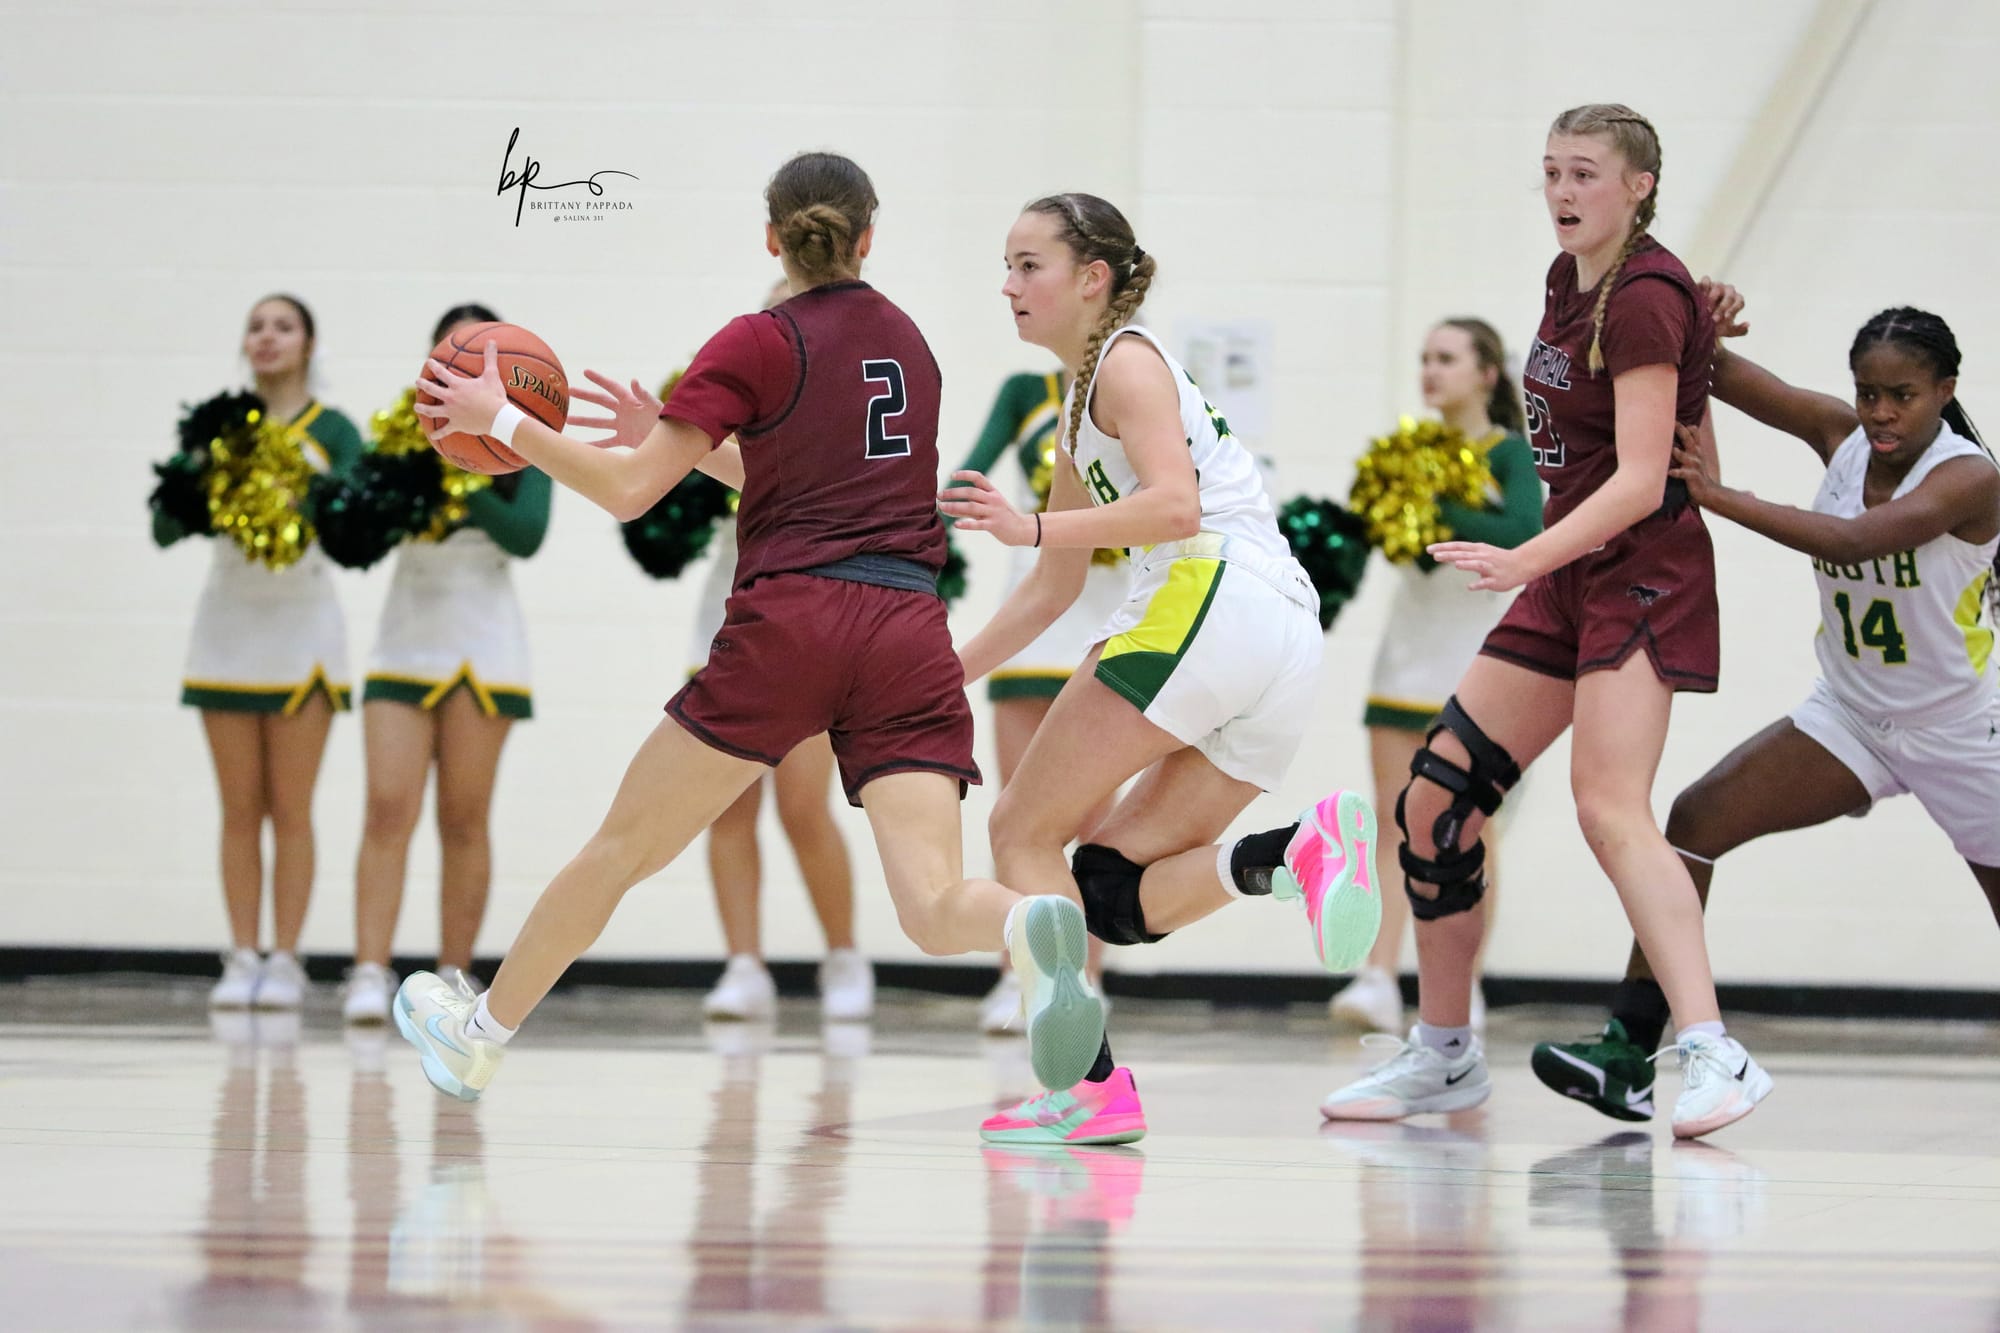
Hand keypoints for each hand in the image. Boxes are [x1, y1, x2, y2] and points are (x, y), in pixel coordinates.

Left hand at [412, 338, 505, 439]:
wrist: (497, 418)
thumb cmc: (494, 396)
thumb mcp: (492, 375)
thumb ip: (490, 358)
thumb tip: (492, 341)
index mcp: (457, 385)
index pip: (441, 373)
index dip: (433, 366)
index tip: (429, 362)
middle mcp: (450, 398)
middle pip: (431, 390)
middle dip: (423, 385)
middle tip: (418, 382)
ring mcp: (451, 413)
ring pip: (431, 411)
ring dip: (422, 408)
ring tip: (417, 407)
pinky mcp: (456, 425)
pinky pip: (444, 430)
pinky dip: (438, 434)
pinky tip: (432, 436)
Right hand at [570, 370, 665, 450]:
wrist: (673, 445)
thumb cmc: (667, 423)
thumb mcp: (656, 409)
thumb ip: (645, 395)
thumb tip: (633, 380)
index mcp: (632, 401)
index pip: (612, 387)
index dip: (599, 379)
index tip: (585, 372)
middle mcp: (625, 411)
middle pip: (601, 402)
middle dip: (585, 396)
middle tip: (568, 391)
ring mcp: (623, 425)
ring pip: (599, 422)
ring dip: (584, 421)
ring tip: (566, 420)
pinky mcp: (625, 439)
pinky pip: (606, 442)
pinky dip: (595, 445)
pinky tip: (581, 448)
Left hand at [938, 470, 1036, 545]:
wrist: (1023, 529)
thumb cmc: (1003, 516)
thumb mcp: (993, 504)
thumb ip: (976, 501)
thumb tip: (952, 502)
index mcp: (993, 491)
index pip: (978, 477)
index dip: (965, 474)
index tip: (951, 476)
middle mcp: (993, 499)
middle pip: (970, 492)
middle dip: (953, 493)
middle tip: (939, 496)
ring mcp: (994, 512)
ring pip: (971, 507)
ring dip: (954, 507)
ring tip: (942, 508)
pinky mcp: (994, 525)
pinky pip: (978, 524)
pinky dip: (966, 524)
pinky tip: (956, 525)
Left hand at [1425, 540, 1540, 592]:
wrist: (1522, 564)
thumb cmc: (1498, 559)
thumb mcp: (1481, 553)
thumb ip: (1465, 555)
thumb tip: (1448, 556)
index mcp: (1478, 549)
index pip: (1458, 546)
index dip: (1443, 547)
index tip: (1428, 549)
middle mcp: (1483, 556)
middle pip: (1464, 555)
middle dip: (1450, 555)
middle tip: (1435, 556)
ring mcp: (1490, 568)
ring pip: (1478, 565)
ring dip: (1467, 564)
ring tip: (1456, 564)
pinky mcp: (1496, 580)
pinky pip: (1487, 582)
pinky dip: (1479, 584)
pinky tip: (1469, 587)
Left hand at [1669, 420, 1725, 506]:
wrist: (1706, 491)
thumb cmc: (1695, 472)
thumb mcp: (1694, 456)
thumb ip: (1690, 443)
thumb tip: (1688, 427)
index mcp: (1695, 450)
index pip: (1693, 434)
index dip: (1686, 426)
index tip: (1674, 417)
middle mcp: (1696, 456)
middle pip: (1689, 441)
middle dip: (1682, 432)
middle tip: (1673, 423)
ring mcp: (1695, 466)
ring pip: (1687, 457)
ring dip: (1680, 453)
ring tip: (1673, 449)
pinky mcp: (1693, 477)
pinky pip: (1685, 474)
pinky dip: (1678, 473)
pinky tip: (1670, 472)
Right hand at [1697, 276, 1749, 339]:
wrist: (1698, 320)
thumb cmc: (1715, 324)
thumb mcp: (1726, 330)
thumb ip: (1738, 330)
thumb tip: (1748, 324)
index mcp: (1736, 300)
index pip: (1740, 302)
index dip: (1733, 309)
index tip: (1725, 318)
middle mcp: (1728, 291)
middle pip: (1729, 296)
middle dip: (1721, 308)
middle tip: (1714, 319)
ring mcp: (1717, 286)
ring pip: (1718, 288)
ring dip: (1712, 299)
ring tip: (1705, 310)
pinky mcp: (1705, 283)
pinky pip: (1706, 281)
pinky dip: (1704, 288)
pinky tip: (1699, 298)